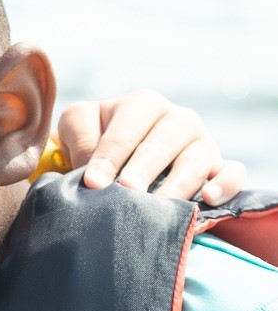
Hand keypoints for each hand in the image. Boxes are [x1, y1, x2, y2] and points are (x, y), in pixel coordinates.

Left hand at [57, 91, 244, 204]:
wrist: (116, 157)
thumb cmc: (94, 138)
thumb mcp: (78, 125)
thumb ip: (79, 137)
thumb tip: (91, 165)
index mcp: (142, 105)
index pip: (125, 130)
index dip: (108, 157)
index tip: (93, 183)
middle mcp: (177, 119)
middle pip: (163, 142)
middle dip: (143, 167)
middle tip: (128, 190)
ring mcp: (201, 143)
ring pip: (197, 159)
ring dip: (178, 182)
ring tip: (159, 205)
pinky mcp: (220, 166)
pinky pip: (233, 172)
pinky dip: (225, 184)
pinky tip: (208, 199)